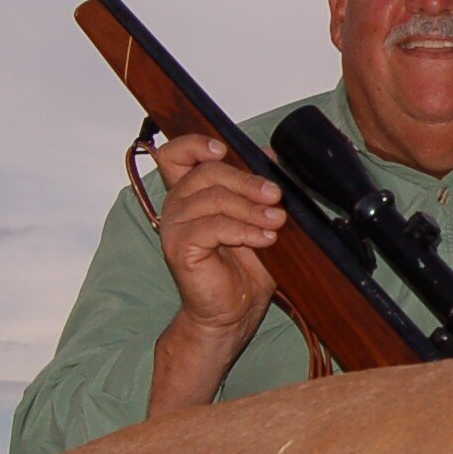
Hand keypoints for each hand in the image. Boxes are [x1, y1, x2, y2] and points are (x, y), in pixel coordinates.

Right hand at [149, 136, 284, 338]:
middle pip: (207, 172)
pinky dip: (243, 230)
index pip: (176, 154)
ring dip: (251, 208)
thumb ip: (259, 187)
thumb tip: (270, 154)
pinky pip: (212, 226)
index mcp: (192, 192)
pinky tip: (265, 238)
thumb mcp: (259, 218)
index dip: (195, 144)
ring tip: (277, 221)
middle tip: (276, 195)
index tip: (223, 149)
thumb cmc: (246, 266)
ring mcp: (174, 225)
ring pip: (213, 198)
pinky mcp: (179, 247)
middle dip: (247, 180)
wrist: (236, 309)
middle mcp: (178, 204)